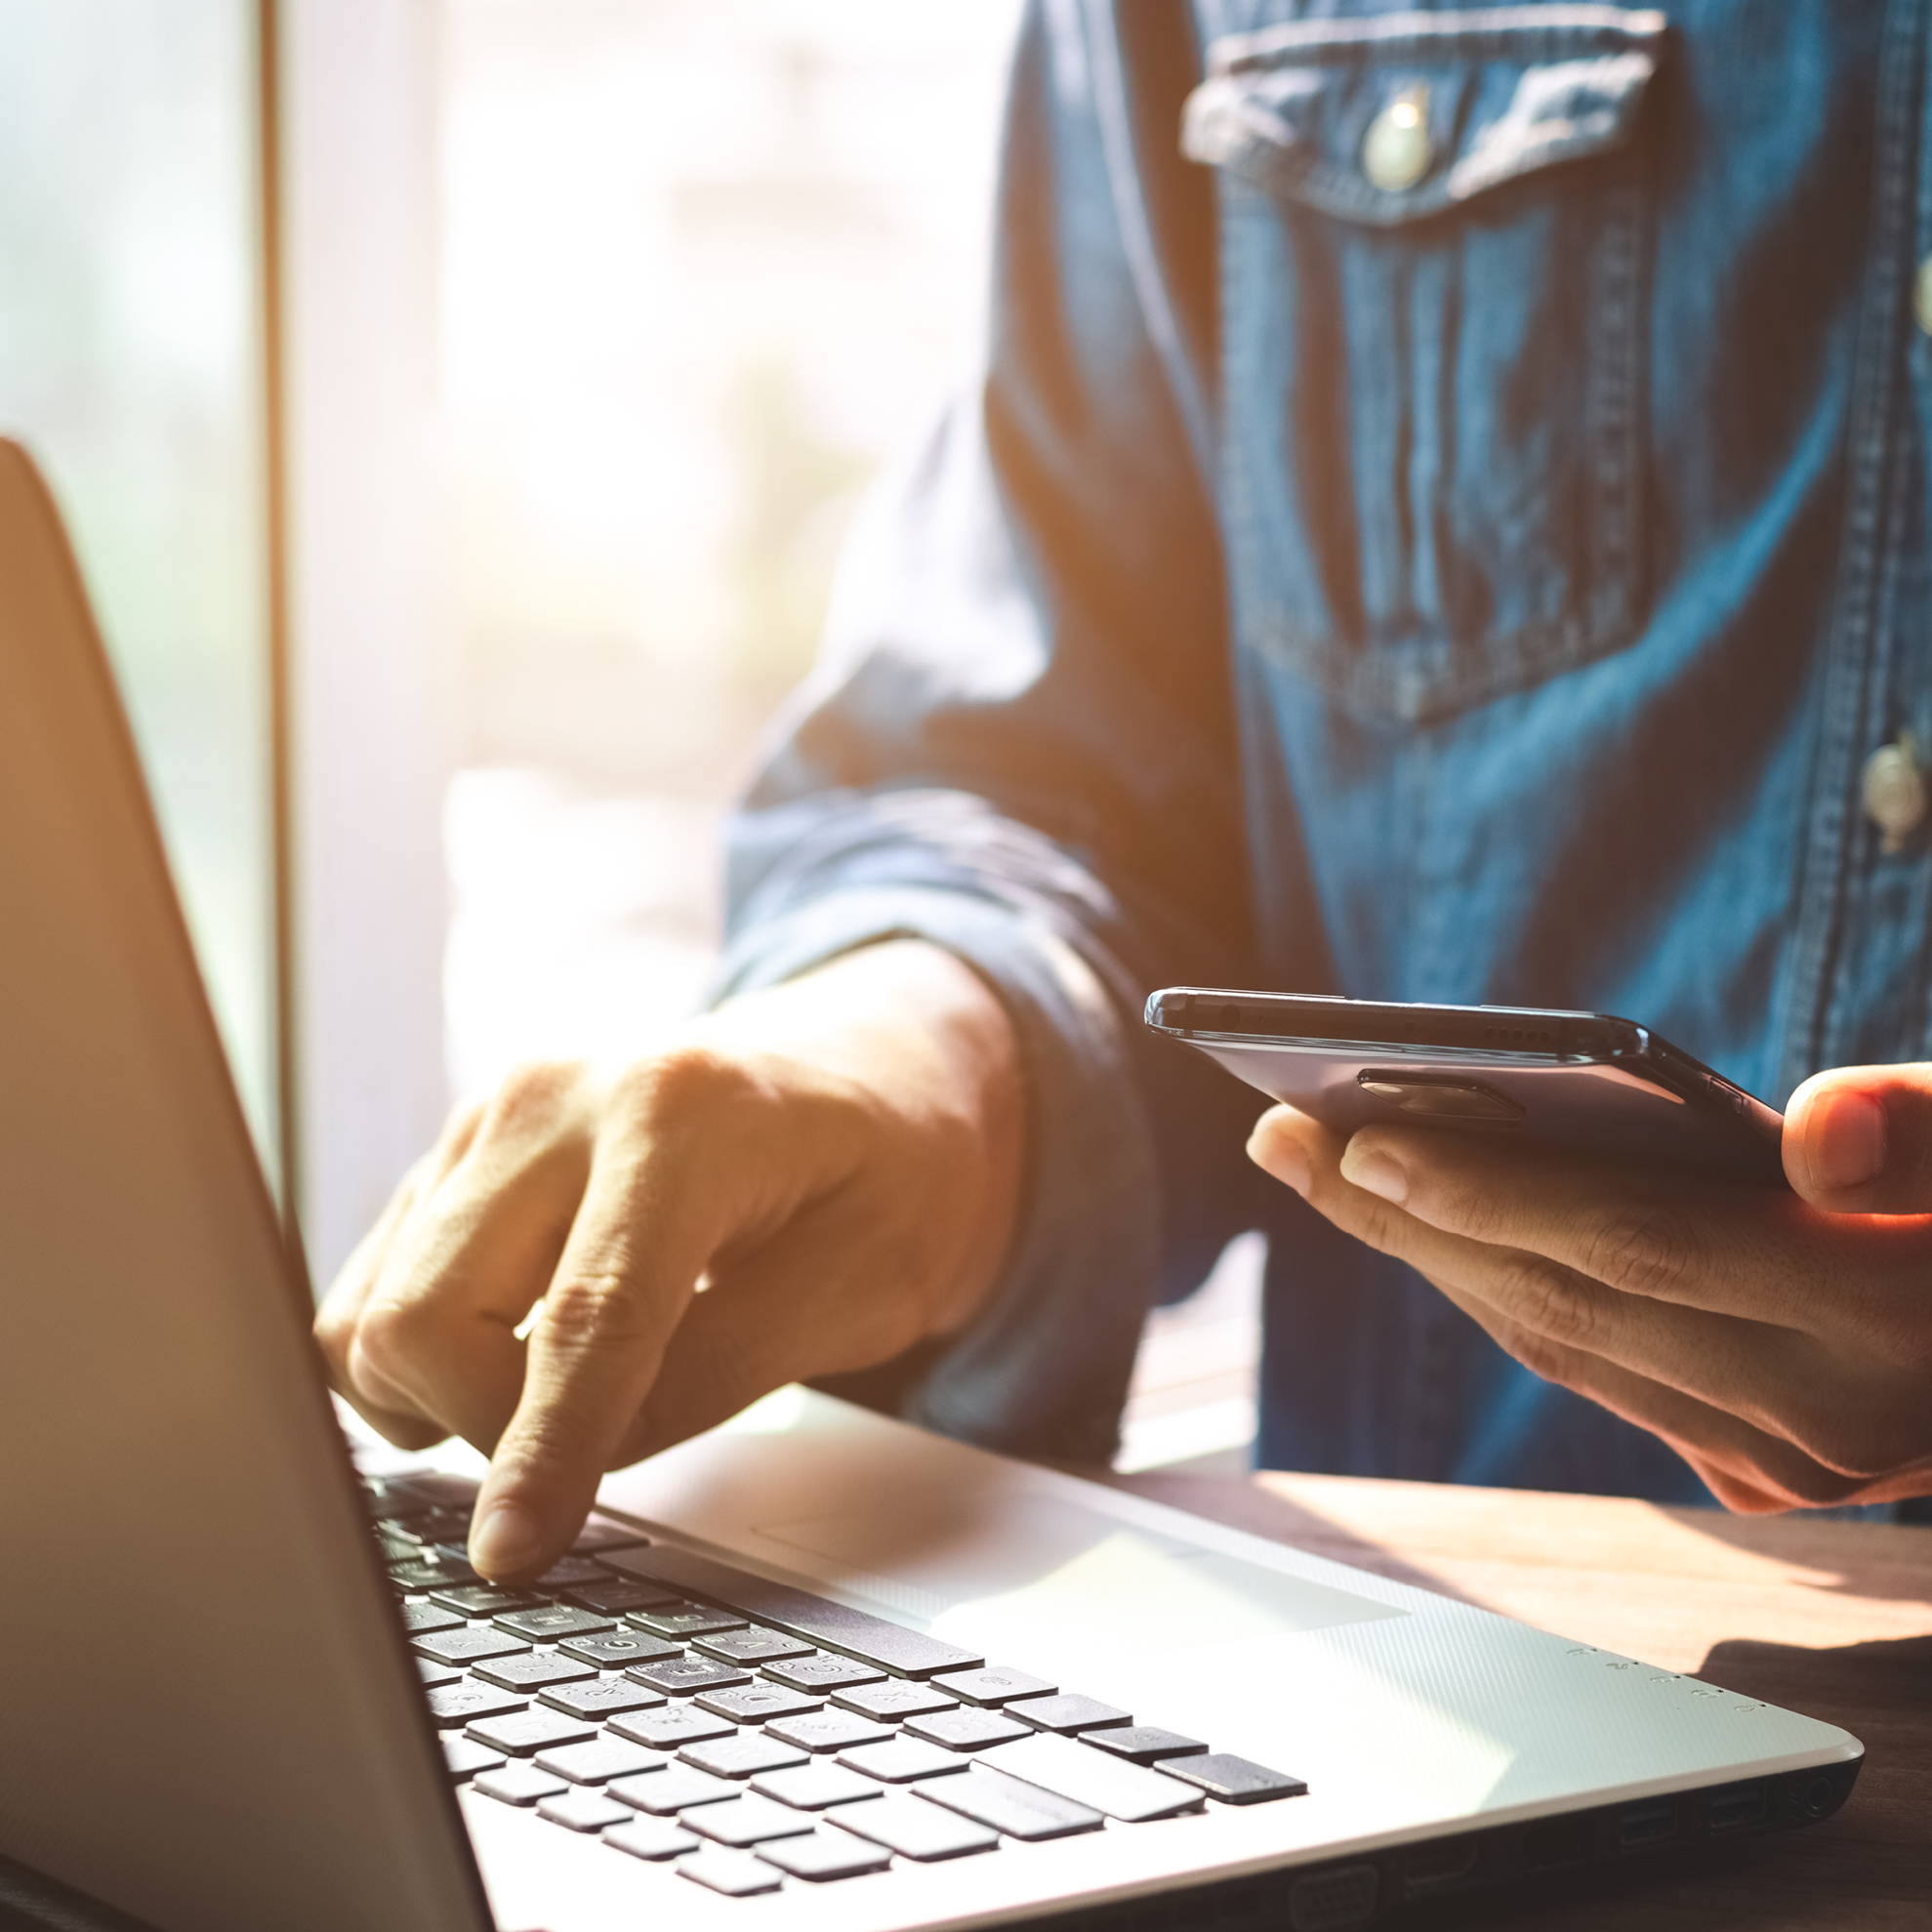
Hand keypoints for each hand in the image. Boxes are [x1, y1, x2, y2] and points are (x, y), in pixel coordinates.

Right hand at [316, 941, 1022, 1576]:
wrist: (867, 1069)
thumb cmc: (889, 1168)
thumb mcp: (865, 1285)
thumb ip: (719, 1370)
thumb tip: (577, 1464)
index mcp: (683, 1113)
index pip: (589, 1315)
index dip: (545, 1451)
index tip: (512, 1555)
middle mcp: (558, 1095)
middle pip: (427, 1315)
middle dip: (487, 1429)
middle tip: (597, 1447)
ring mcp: (491, 1116)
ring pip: (375, 1311)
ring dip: (444, 1398)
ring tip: (566, 1396)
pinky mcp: (455, 1151)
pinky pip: (379, 1289)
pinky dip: (425, 1359)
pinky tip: (519, 1357)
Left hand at [1247, 1065, 1931, 1511]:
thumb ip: (1928, 1123)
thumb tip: (1815, 1137)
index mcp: (1885, 1318)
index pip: (1642, 1245)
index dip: (1494, 1192)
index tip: (1359, 1137)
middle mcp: (1824, 1418)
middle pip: (1565, 1302)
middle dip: (1406, 1216)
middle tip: (1281, 1134)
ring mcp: (1788, 1467)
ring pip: (1562, 1350)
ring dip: (1429, 1256)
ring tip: (1323, 1168)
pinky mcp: (1763, 1474)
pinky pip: (1594, 1375)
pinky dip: (1500, 1297)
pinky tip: (1425, 1228)